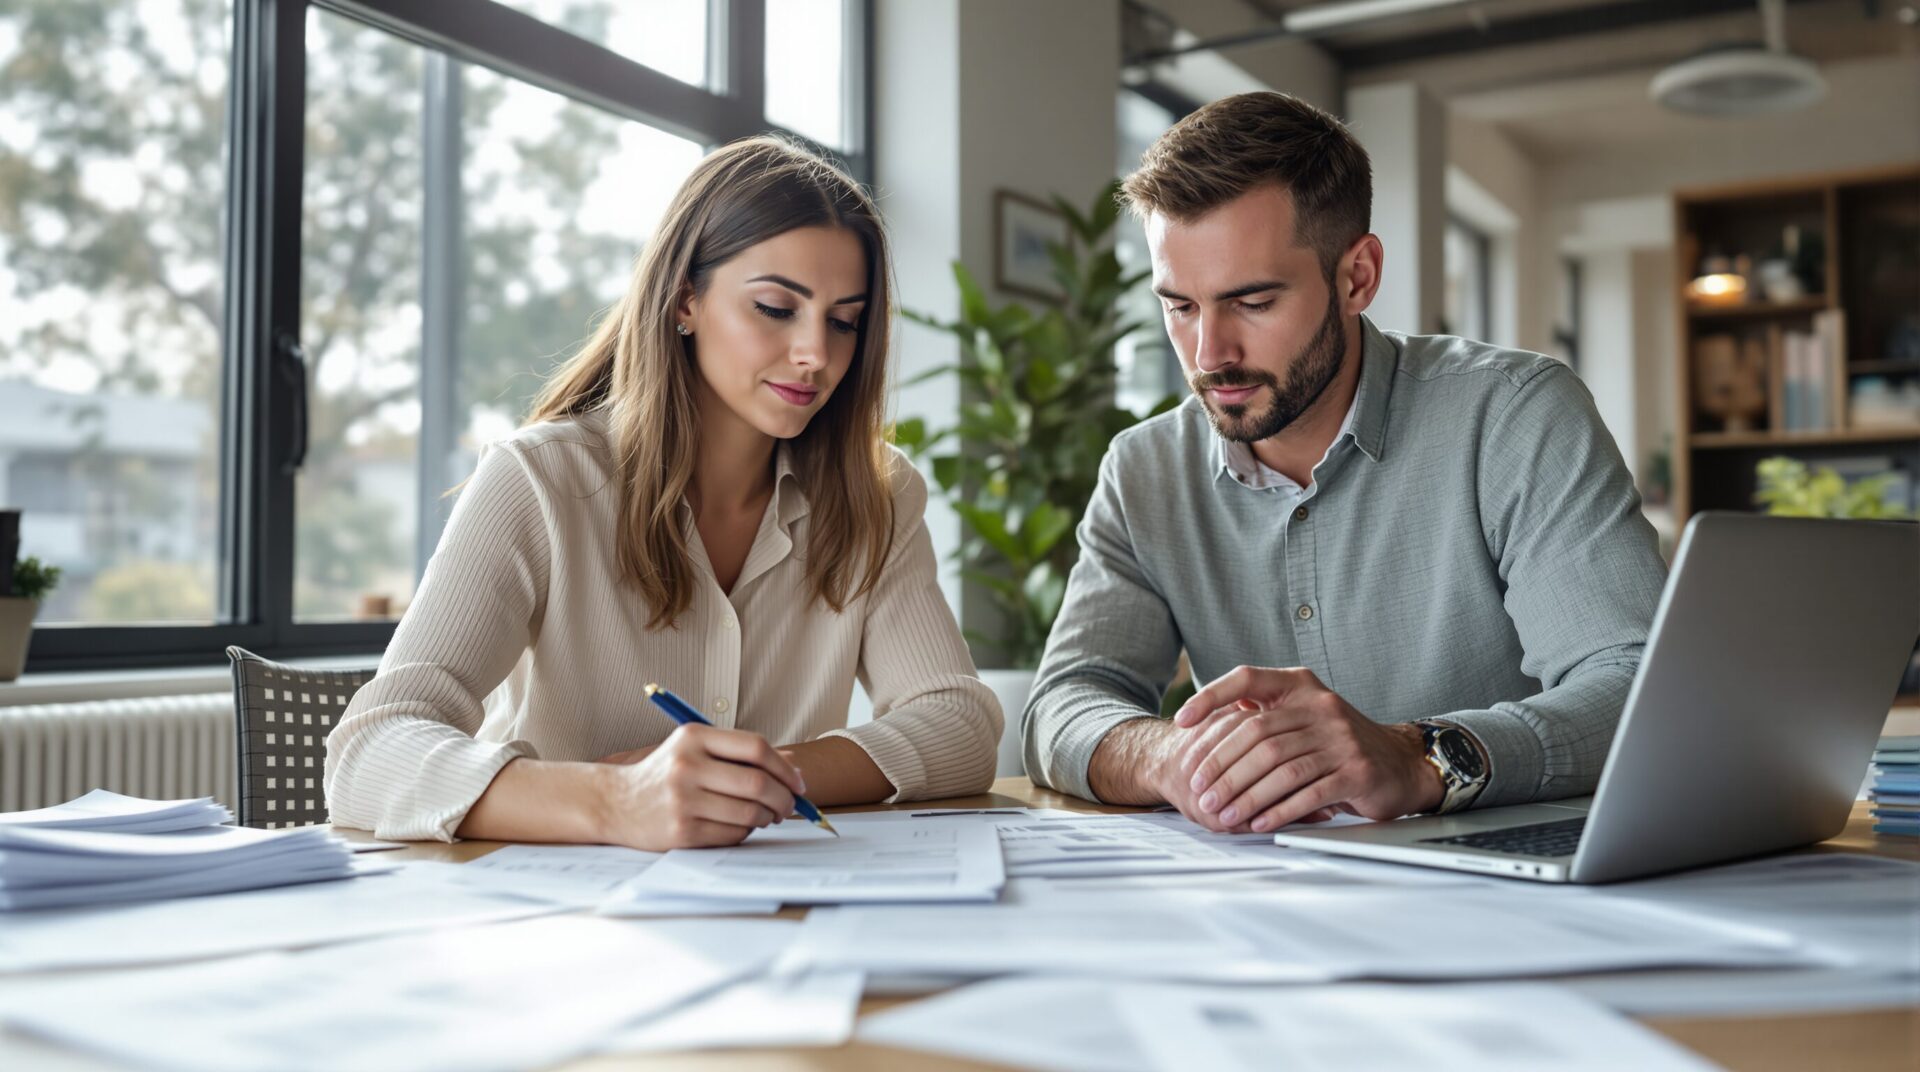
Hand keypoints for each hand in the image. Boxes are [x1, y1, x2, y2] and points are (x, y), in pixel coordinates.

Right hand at [595, 724, 806, 849]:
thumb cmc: (666, 774)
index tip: (797, 783)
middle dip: (783, 798)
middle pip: (757, 782)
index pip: (756, 747)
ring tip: (766, 816)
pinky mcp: (681, 831)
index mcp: (694, 737)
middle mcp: (687, 765)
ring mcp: (683, 799)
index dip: (784, 767)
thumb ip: (740, 754)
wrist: (615, 803)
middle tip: (790, 806)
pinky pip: (733, 834)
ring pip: (749, 812)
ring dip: (767, 817)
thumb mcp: (696, 750)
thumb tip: (794, 766)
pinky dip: (746, 832)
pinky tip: (740, 826)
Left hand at [1172, 666, 1441, 831]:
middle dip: (1222, 767)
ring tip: (1222, 814)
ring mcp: (1342, 737)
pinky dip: (1279, 810)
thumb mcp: (1303, 717)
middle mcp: (1320, 705)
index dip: (1210, 696)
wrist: (1400, 764)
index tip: (1182, 721)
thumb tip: (1209, 719)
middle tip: (1200, 793)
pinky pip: (1308, 792)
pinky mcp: (1357, 770)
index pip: (1246, 678)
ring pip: (1280, 767)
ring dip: (1245, 795)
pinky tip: (1258, 822)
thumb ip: (1265, 713)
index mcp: (1300, 686)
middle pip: (1257, 734)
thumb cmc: (1339, 743)